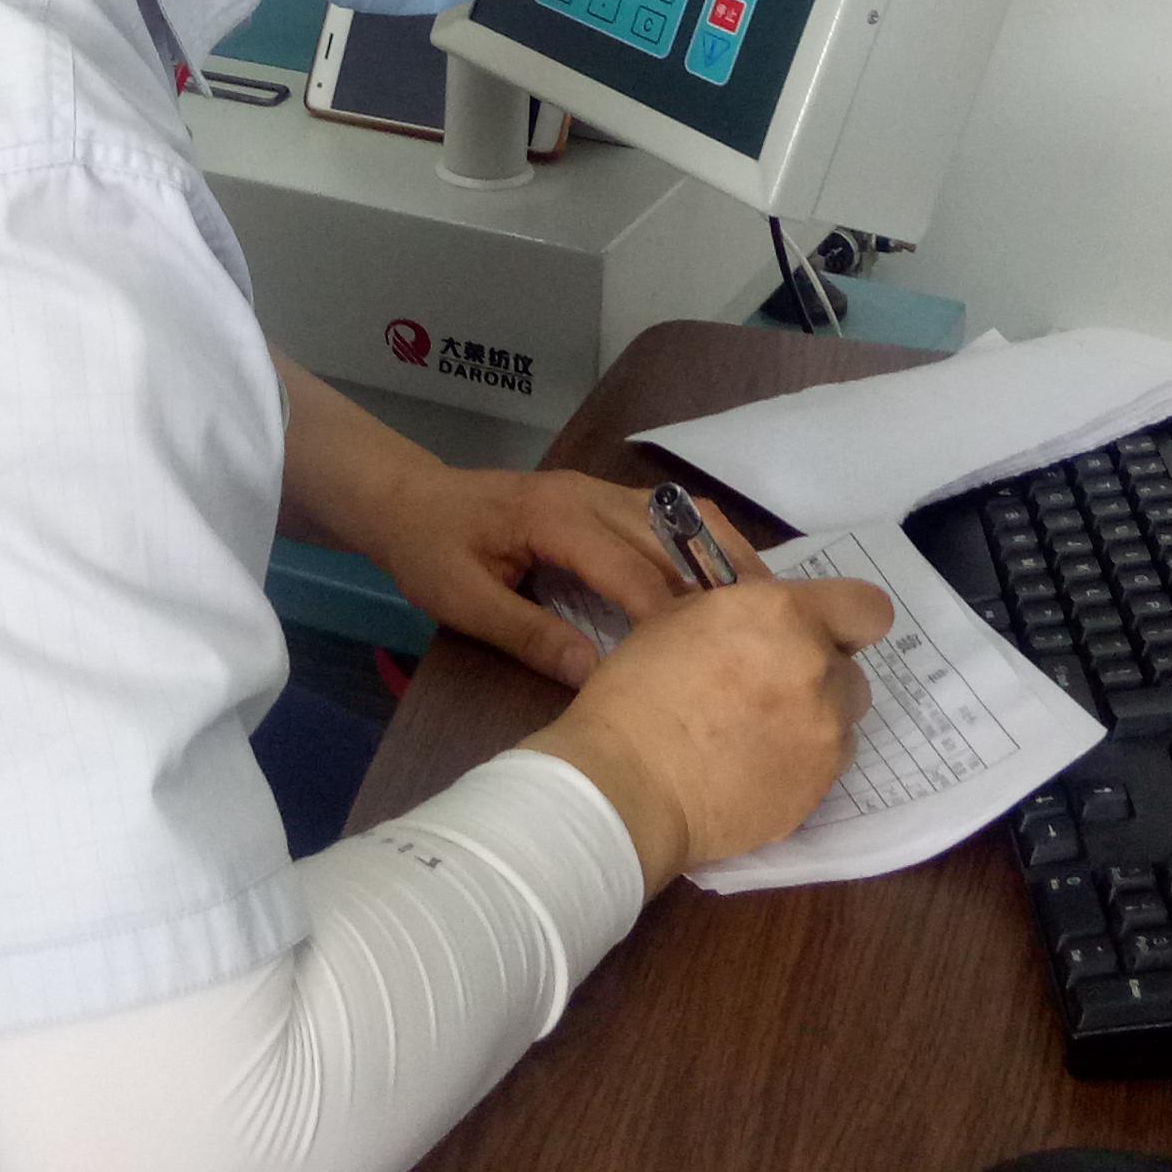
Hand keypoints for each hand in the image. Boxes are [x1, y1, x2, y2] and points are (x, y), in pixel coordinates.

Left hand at [364, 464, 766, 688]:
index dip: (671, 615)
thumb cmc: (429, 551)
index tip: (708, 661)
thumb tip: (596, 679)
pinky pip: (668, 518)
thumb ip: (530, 637)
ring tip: (762, 613)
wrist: (406, 499)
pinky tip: (722, 589)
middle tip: (766, 637)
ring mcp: (599, 491)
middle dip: (718, 586)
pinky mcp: (602, 499)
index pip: (632, 568)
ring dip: (722, 561)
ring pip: (682, 519)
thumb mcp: (465, 602)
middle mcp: (590, 495)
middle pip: (673, 537)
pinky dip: (702, 549)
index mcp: (556, 517)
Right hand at [518, 575, 893, 888]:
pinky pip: (823, 769)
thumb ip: (744, 614)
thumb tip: (764, 621)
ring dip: (813, 723)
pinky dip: (797, 766)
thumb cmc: (638, 691)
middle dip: (819, 677)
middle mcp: (818, 672)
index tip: (820, 633)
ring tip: (756, 737)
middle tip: (769, 691)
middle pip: (852, 671)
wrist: (626, 783)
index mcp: (786, 617)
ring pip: (842, 723)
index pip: (867, 608)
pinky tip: (749, 771)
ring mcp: (824, 738)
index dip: (846, 620)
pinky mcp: (817, 792)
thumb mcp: (681, 619)